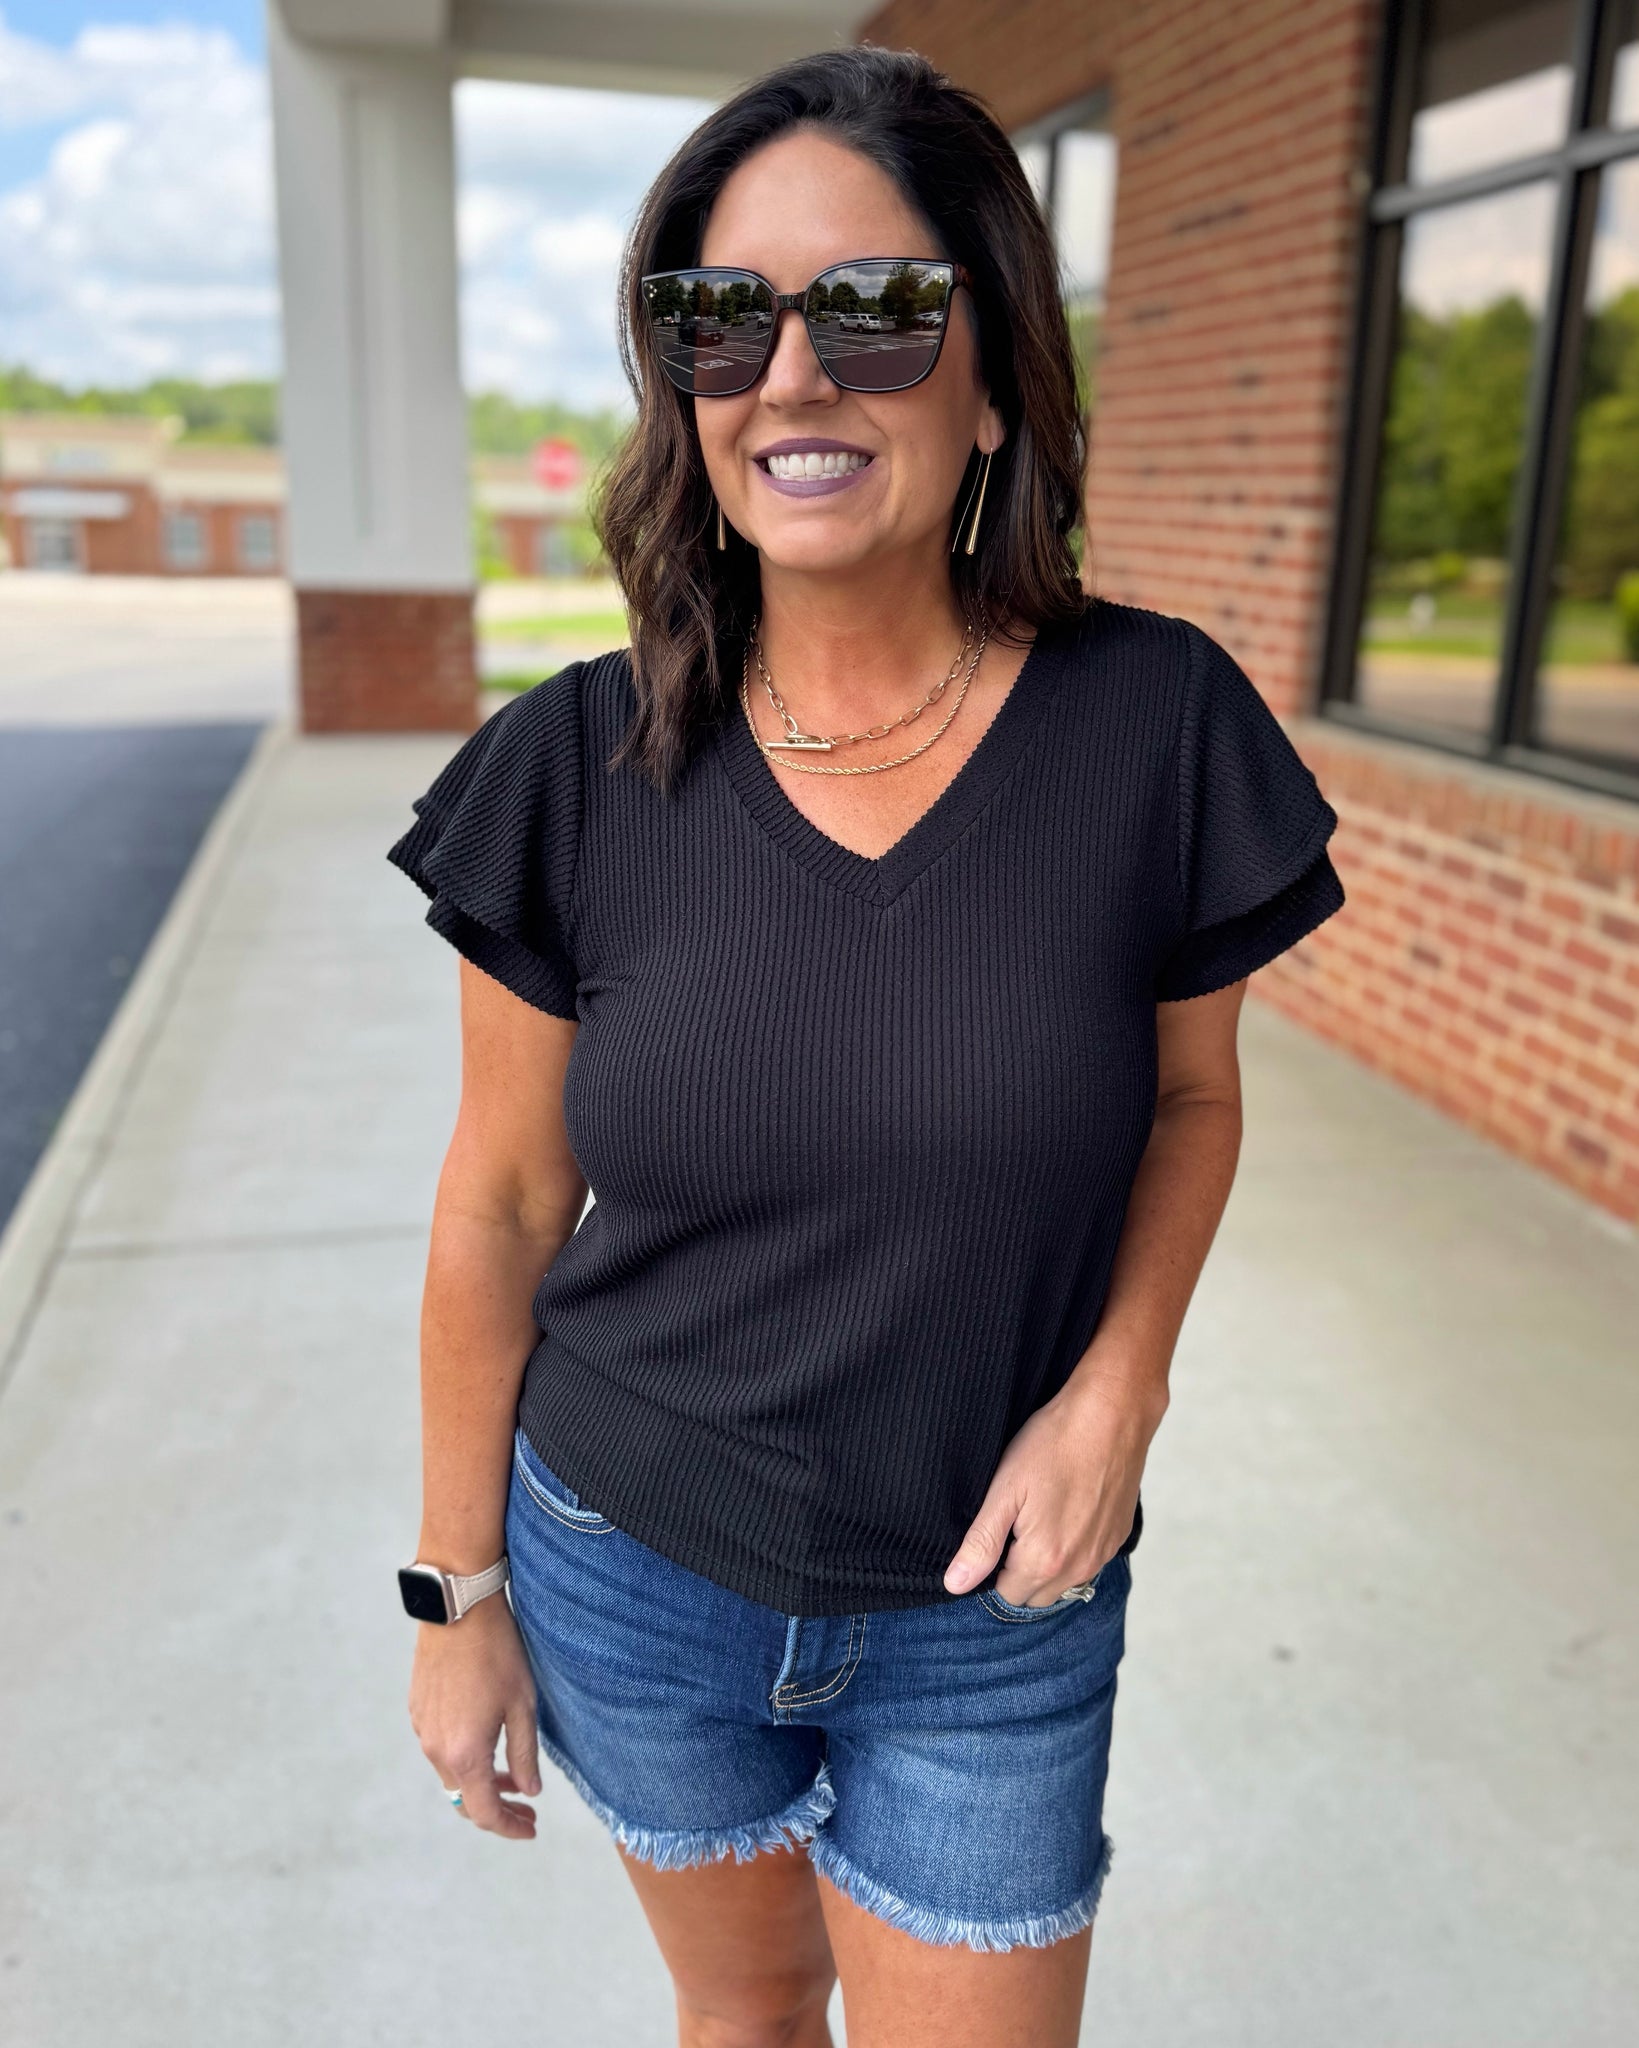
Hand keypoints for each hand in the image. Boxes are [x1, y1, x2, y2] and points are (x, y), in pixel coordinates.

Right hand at [409, 1593, 541, 1838]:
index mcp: (464, 1753)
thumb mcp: (522, 1704)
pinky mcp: (417, 1710)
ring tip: (512, 1775)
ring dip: (480, 1781)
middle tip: (526, 1808)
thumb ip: (525, 1755)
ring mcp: (422, 1730)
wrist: (457, 1609)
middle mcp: (436, 1749)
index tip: (531, 1828)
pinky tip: (486, 1742)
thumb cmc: (497, 1653)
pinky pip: (440, 1749)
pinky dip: (463, 1758)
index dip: (509, 1827)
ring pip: (451, 1774)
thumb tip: (530, 1791)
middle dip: (496, 1808)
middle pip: (464, 1799)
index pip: (485, 1812)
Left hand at [943, 1365, 1164, 1606]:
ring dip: (1046, 1566)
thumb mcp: (1005, 1489)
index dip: (992, 1570)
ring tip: (1037, 1518)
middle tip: (1012, 1526)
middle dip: (1018, 1574)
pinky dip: (1072, 1551)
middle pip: (1035, 1596)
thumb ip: (981, 1542)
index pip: (1006, 1596)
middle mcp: (1078, 1568)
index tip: (993, 1535)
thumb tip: (955, 1584)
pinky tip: (1065, 1514)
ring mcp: (1103, 1554)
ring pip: (1064, 1583)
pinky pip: (1088, 1563)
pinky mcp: (1118, 1537)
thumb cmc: (1054, 1444)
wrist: (1113, 1414)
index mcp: (1044, 1560)